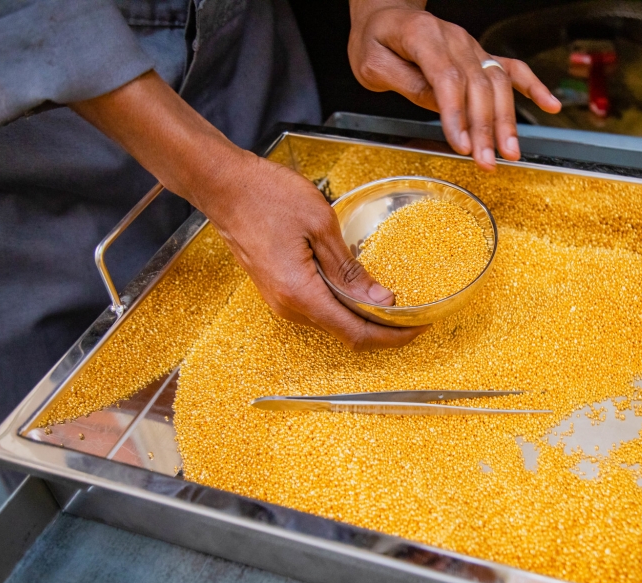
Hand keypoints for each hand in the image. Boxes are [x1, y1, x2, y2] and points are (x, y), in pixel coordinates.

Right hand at [71, 72, 426, 350]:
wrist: (223, 186)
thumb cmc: (267, 196)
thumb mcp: (321, 225)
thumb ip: (350, 269)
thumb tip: (381, 299)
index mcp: (301, 294)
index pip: (356, 332)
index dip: (391, 336)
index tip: (418, 329)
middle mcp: (289, 307)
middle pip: (345, 332)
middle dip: (382, 328)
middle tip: (414, 315)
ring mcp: (280, 301)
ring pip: (332, 322)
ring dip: (362, 317)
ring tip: (392, 302)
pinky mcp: (277, 291)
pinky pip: (317, 308)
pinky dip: (343, 305)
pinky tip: (360, 290)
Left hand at [348, 1, 560, 170]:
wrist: (386, 14)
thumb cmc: (376, 40)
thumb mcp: (372, 63)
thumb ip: (405, 82)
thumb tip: (438, 105)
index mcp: (423, 35)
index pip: (446, 78)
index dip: (456, 114)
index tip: (460, 146)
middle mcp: (454, 38)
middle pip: (477, 85)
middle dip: (485, 127)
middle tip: (488, 161)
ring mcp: (471, 46)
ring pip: (497, 82)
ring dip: (506, 120)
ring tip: (511, 152)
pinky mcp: (480, 55)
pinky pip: (512, 69)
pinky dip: (534, 87)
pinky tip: (550, 106)